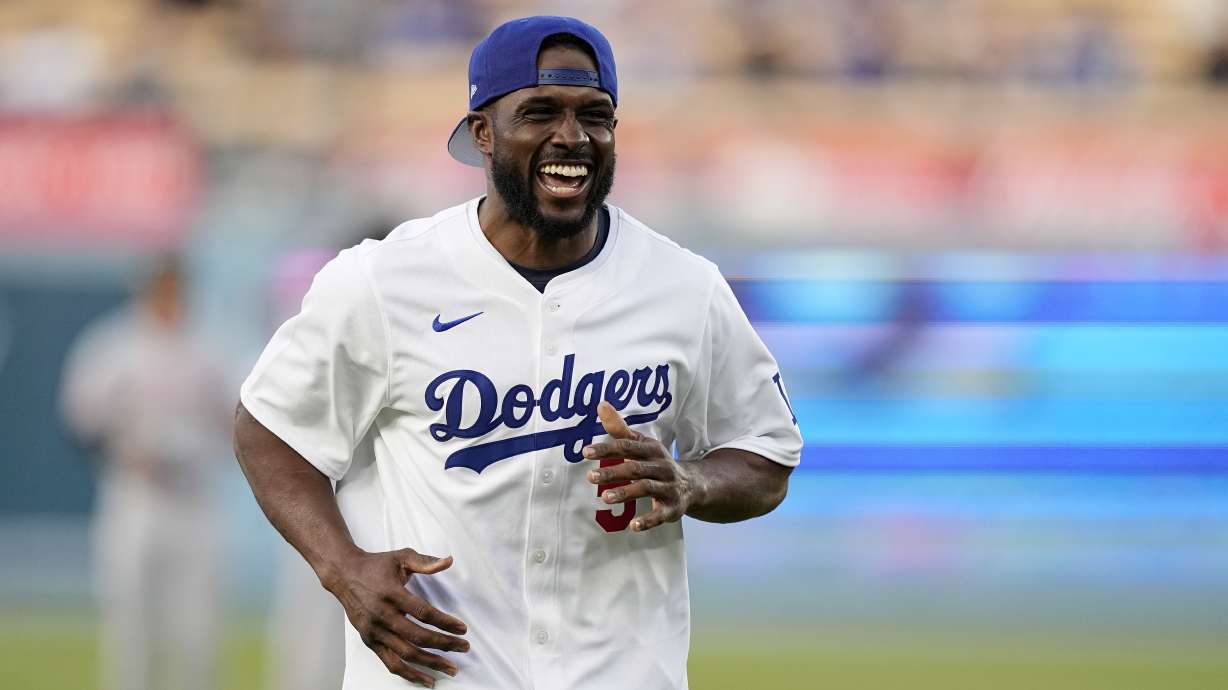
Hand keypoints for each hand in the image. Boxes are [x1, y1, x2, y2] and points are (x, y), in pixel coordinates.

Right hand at [322, 548, 468, 686]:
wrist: (343, 575)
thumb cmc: (375, 565)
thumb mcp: (401, 557)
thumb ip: (425, 562)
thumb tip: (449, 561)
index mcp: (392, 593)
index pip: (423, 612)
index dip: (445, 622)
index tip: (462, 629)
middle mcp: (382, 614)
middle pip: (418, 636)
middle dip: (444, 644)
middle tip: (464, 647)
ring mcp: (375, 630)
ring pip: (406, 653)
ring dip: (430, 663)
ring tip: (451, 668)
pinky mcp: (369, 641)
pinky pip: (391, 662)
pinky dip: (409, 674)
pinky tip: (426, 678)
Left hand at [583, 401, 703, 531]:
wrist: (693, 485)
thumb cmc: (657, 463)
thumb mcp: (642, 444)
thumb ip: (620, 429)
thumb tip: (601, 405)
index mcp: (652, 450)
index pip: (627, 446)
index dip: (607, 448)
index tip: (586, 452)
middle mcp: (661, 467)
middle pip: (635, 468)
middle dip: (613, 472)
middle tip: (590, 477)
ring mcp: (668, 488)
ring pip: (647, 488)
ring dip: (626, 492)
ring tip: (605, 498)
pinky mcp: (672, 508)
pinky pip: (660, 514)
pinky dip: (648, 520)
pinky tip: (633, 525)